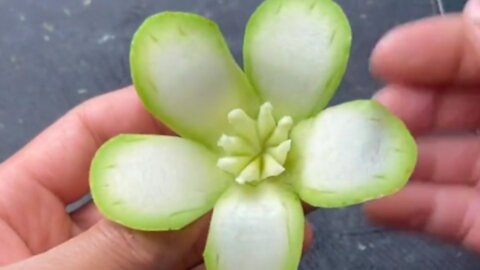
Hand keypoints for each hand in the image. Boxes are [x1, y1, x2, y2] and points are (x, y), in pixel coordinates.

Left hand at [0, 87, 313, 268]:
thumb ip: (115, 250)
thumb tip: (197, 206)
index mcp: (14, 205)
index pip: (91, 136)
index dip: (147, 113)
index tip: (205, 104)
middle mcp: (69, 233)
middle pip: (148, 184)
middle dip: (207, 170)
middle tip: (262, 156)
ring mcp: (109, 268)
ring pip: (177, 236)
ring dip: (229, 221)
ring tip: (283, 205)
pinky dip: (224, 264)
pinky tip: (264, 251)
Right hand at [365, 0, 479, 251]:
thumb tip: (475, 9)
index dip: (438, 50)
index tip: (386, 58)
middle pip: (458, 107)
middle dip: (409, 108)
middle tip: (371, 115)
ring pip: (449, 164)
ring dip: (397, 163)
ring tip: (355, 161)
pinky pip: (455, 218)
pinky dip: (413, 210)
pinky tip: (379, 204)